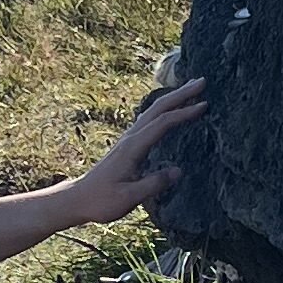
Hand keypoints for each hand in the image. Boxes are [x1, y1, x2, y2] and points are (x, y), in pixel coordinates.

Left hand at [60, 80, 206, 227]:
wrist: (78, 198)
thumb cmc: (101, 200)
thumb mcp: (128, 198)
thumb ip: (153, 184)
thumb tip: (179, 171)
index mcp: (132, 147)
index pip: (162, 123)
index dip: (183, 113)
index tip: (204, 104)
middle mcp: (130, 138)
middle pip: (158, 108)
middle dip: (180, 94)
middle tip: (202, 81)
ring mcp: (128, 139)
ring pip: (153, 111)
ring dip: (173, 98)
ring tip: (192, 89)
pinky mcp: (128, 144)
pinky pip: (149, 119)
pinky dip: (164, 110)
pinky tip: (170, 111)